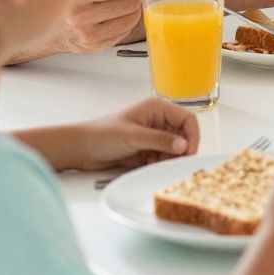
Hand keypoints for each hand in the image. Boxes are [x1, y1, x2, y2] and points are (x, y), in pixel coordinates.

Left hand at [64, 97, 199, 171]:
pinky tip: (149, 166)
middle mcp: (158, 121)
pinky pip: (163, 158)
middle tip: (174, 163)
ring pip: (175, 150)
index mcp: (158, 108)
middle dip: (180, 151)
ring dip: (169, 159)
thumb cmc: (101, 134)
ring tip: (156, 164)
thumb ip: (160, 140)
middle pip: (184, 136)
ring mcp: (153, 136)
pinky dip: (160, 164)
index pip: (187, 120)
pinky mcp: (147, 150)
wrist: (81, 149)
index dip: (192, 136)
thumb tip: (183, 145)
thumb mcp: (133, 136)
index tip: (189, 153)